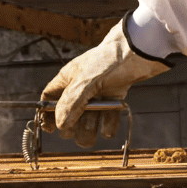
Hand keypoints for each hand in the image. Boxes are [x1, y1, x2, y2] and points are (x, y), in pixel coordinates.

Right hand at [40, 20, 169, 148]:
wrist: (139, 52)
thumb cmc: (109, 60)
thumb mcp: (85, 81)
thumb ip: (71, 103)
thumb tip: (61, 125)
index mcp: (68, 79)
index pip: (50, 97)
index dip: (47, 113)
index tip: (49, 129)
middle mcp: (81, 88)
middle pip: (68, 114)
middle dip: (70, 126)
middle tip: (73, 132)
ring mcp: (98, 95)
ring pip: (88, 120)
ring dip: (88, 131)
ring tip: (92, 135)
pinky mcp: (115, 99)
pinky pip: (107, 119)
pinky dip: (107, 127)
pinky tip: (108, 129)